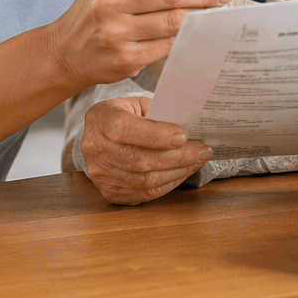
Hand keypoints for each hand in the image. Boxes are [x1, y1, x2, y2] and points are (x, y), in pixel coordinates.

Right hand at [47, 0, 227, 89]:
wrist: (65, 52)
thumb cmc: (98, 10)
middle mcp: (108, 1)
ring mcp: (116, 32)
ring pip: (174, 20)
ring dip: (202, 15)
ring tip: (214, 10)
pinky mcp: (125, 58)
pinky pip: (168, 45)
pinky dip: (187, 36)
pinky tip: (196, 30)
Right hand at [81, 97, 211, 204]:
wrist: (105, 134)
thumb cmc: (128, 114)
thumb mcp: (138, 104)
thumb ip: (158, 113)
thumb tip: (190, 126)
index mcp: (99, 118)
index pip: (124, 129)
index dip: (154, 135)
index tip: (182, 136)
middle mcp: (94, 148)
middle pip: (138, 159)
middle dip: (177, 156)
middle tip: (203, 150)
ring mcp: (100, 173)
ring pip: (144, 180)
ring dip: (177, 171)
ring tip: (198, 160)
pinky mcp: (109, 191)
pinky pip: (145, 193)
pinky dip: (169, 183)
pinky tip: (184, 172)